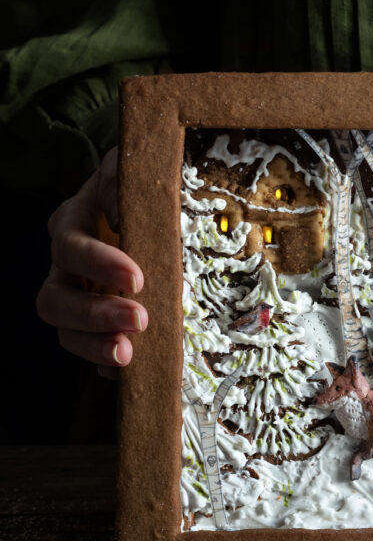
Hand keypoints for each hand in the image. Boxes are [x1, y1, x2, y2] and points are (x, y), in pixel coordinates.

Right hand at [36, 147, 146, 377]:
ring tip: (128, 355)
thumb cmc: (138, 185)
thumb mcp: (130, 168)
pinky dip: (103, 366)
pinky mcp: (94, 323)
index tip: (137, 278)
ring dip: (94, 346)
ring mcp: (76, 298)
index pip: (70, 247)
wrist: (150, 206)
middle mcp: (65, 266)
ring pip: (65, 331)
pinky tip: (126, 372)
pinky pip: (88, 352)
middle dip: (95, 314)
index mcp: (71, 224)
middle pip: (55, 299)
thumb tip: (116, 210)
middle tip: (139, 320)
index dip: (98, 265)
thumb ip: (119, 178)